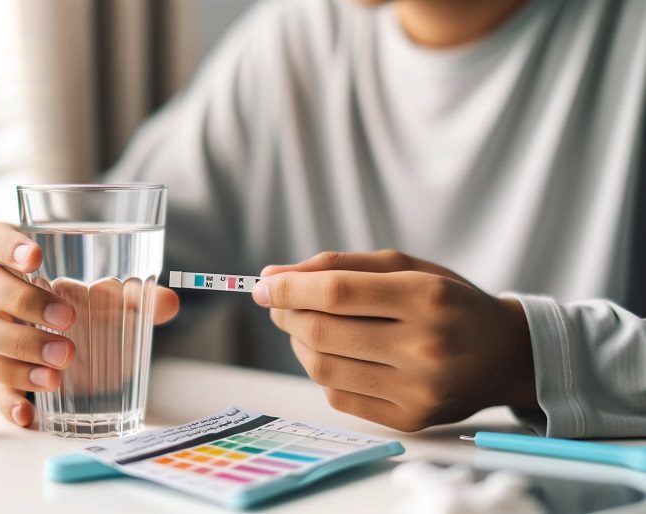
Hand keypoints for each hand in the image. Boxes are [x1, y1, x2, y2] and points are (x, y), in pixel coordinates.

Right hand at [0, 223, 178, 426]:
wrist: (94, 361)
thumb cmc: (94, 316)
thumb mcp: (118, 304)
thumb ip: (140, 299)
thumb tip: (167, 302)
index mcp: (23, 265)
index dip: (5, 243)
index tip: (35, 257)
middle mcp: (1, 297)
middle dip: (22, 300)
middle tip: (66, 320)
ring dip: (18, 350)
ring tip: (59, 370)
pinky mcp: (2, 378)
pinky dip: (8, 401)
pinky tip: (30, 412)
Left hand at [252, 250, 535, 431]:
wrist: (504, 355)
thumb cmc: (449, 301)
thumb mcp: (406, 267)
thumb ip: (339, 267)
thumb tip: (271, 277)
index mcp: (426, 299)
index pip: (336, 292)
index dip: (289, 288)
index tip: (263, 284)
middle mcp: (424, 348)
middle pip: (323, 332)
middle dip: (287, 314)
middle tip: (279, 303)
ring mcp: (418, 390)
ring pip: (323, 368)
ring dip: (298, 343)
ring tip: (304, 326)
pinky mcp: (409, 419)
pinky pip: (338, 396)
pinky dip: (321, 370)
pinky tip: (330, 352)